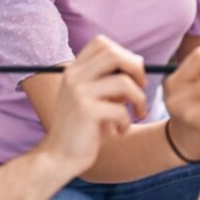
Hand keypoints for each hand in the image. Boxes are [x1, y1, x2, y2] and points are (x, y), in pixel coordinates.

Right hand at [37, 35, 147, 175]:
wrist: (58, 156)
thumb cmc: (81, 128)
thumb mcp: (89, 97)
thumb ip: (106, 79)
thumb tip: (137, 65)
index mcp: (74, 69)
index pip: (102, 43)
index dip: (124, 55)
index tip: (131, 75)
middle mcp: (74, 76)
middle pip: (114, 54)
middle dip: (136, 69)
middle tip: (141, 88)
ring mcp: (78, 92)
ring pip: (123, 82)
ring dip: (139, 99)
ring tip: (137, 113)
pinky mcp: (86, 111)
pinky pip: (120, 109)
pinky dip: (126, 122)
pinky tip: (119, 131)